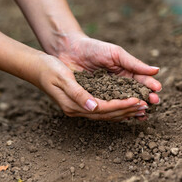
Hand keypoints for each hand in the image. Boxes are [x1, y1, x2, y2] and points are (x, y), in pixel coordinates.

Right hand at [34, 54, 150, 120]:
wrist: (36, 67)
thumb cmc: (49, 69)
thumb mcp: (63, 78)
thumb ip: (78, 93)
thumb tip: (94, 106)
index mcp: (73, 104)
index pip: (103, 108)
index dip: (121, 106)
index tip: (137, 101)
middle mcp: (76, 109)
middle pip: (106, 114)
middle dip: (126, 111)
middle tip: (145, 108)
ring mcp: (77, 106)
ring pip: (105, 113)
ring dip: (122, 111)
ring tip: (139, 110)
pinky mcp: (79, 101)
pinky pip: (100, 108)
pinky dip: (114, 107)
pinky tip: (123, 105)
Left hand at [55, 32, 161, 104]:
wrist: (70, 50)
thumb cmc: (93, 48)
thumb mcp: (115, 53)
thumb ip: (133, 63)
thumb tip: (156, 70)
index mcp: (125, 72)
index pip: (141, 81)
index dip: (149, 86)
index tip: (157, 90)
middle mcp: (118, 84)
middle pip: (135, 94)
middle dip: (145, 99)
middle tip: (153, 103)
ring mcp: (106, 93)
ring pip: (122, 103)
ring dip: (133, 108)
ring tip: (142, 112)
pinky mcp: (94, 99)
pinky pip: (106, 107)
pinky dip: (115, 112)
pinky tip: (123, 116)